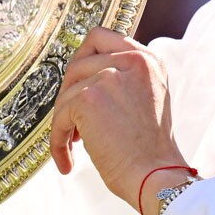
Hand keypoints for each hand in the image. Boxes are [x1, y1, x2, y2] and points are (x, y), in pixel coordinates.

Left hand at [49, 27, 188, 214]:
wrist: (156, 177)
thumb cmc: (150, 149)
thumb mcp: (147, 97)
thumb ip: (123, 77)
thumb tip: (82, 74)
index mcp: (148, 59)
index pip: (101, 37)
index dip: (84, 58)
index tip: (78, 82)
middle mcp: (132, 60)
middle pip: (79, 62)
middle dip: (72, 92)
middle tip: (75, 120)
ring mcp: (109, 76)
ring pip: (68, 91)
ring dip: (66, 119)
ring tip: (75, 142)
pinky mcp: (89, 97)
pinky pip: (61, 115)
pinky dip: (59, 139)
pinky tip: (67, 159)